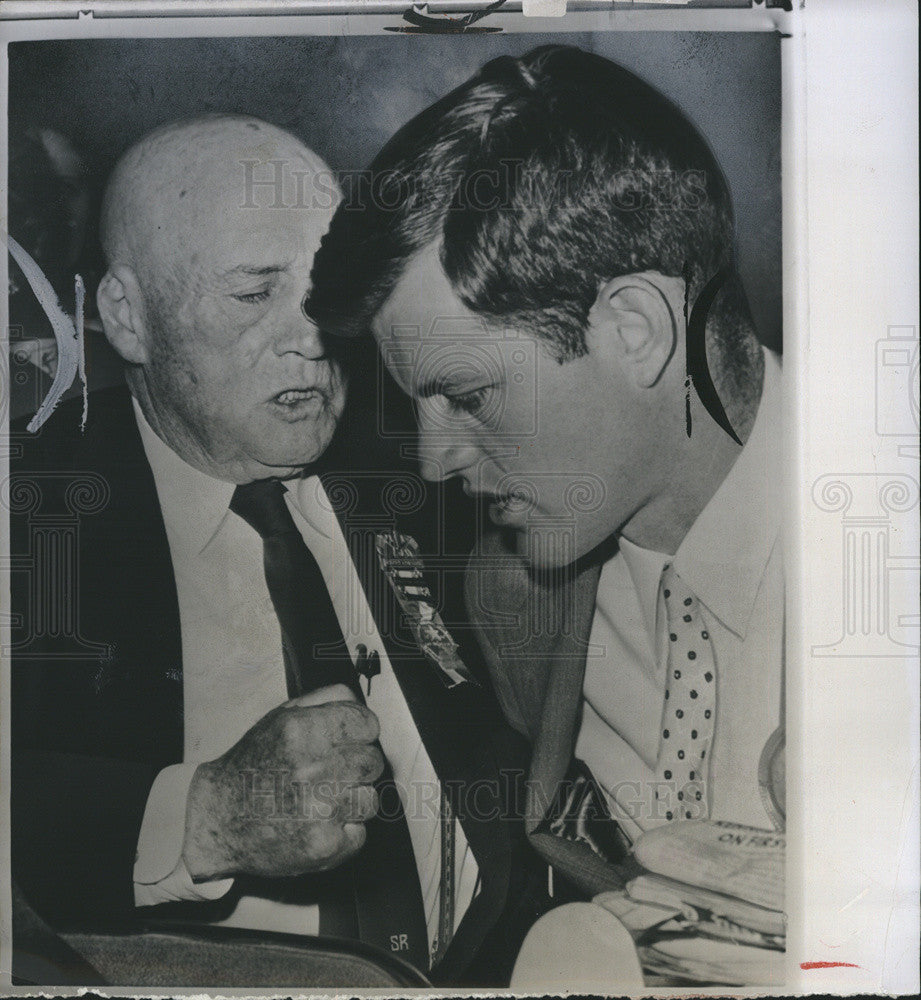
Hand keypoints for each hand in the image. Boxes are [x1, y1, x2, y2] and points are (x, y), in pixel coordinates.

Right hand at [181, 684, 382, 880]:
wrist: (218, 820)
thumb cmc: (250, 768)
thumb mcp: (280, 717)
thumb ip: (325, 699)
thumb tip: (358, 702)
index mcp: (301, 732)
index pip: (367, 724)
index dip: (360, 733)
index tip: (349, 741)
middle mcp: (311, 768)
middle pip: (372, 762)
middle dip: (356, 766)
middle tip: (331, 773)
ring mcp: (320, 809)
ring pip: (370, 799)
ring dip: (351, 800)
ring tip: (322, 800)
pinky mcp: (324, 845)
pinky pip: (359, 833)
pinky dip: (343, 832)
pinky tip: (318, 824)